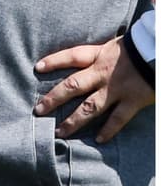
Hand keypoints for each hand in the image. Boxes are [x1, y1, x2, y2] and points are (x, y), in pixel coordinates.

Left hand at [34, 36, 153, 142]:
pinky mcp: (133, 101)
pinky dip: (108, 130)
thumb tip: (87, 58)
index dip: (53, 61)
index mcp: (99, 55)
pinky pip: (118, 119)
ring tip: (59, 132)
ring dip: (73, 121)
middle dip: (53, 99)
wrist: (159, 50)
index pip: (70, 56)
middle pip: (72, 86)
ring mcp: (117, 89)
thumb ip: (100, 54)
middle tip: (38, 111)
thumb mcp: (115, 46)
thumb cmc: (139, 47)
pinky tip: (98, 140)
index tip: (37, 68)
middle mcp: (102, 73)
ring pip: (89, 107)